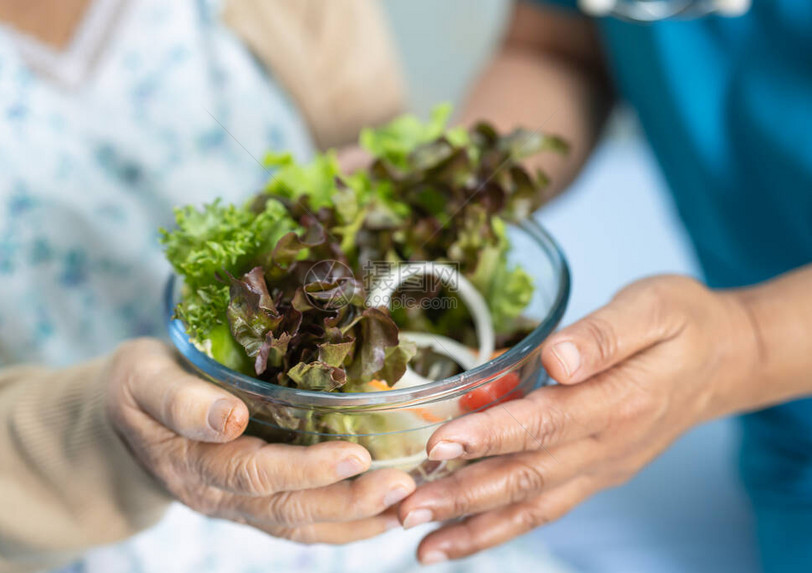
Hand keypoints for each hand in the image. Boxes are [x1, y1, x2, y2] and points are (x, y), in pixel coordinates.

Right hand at [107, 338, 414, 542]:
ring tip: (409, 501)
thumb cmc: (134, 390)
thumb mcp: (141, 378)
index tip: (356, 454)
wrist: (119, 428)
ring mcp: (237, 506)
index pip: (256, 473)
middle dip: (349, 500)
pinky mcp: (253, 505)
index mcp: (192, 460)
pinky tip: (385, 515)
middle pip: (289, 508)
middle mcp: (218, 494)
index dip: (306, 469)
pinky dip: (346, 526)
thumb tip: (230, 418)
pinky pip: (301, 526)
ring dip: (358, 518)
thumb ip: (178, 399)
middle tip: (404, 483)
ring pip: (301, 525)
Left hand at [398, 275, 759, 562]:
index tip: (440, 444)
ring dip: (473, 525)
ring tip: (420, 541)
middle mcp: (608, 446)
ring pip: (531, 505)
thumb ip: (604, 335)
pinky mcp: (594, 475)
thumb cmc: (683, 324)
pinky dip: (499, 530)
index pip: (545, 422)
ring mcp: (601, 468)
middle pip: (527, 475)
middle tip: (405, 506)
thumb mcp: (653, 308)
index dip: (491, 434)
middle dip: (463, 494)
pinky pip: (544, 510)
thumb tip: (559, 359)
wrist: (724, 360)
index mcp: (620, 400)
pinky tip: (458, 541)